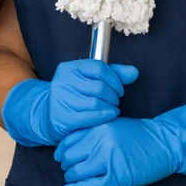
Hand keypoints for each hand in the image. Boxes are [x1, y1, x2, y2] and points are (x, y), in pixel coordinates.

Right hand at [0, 59, 138, 145]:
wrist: (50, 116)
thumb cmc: (75, 96)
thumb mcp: (90, 81)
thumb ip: (113, 74)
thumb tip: (134, 72)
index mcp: (68, 68)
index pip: (99, 68)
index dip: (115, 79)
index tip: (119, 88)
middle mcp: (62, 82)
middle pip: (100, 87)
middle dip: (113, 96)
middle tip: (114, 101)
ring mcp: (61, 100)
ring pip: (97, 103)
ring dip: (111, 108)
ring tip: (112, 109)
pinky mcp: (63, 117)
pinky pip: (91, 117)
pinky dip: (105, 116)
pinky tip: (109, 116)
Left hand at [55, 92, 185, 185]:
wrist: (166, 143)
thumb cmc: (140, 136)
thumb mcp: (113, 125)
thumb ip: (92, 133)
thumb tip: (69, 148)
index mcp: (98, 127)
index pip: (67, 141)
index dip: (61, 152)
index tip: (61, 157)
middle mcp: (101, 141)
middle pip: (69, 158)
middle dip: (66, 166)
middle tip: (70, 169)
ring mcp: (109, 160)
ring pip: (77, 172)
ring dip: (72, 178)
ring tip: (75, 178)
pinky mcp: (118, 176)